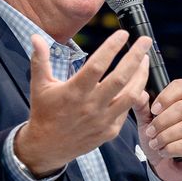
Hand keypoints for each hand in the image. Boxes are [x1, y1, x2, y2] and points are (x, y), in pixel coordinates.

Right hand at [14, 30, 150, 176]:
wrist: (47, 147)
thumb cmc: (44, 112)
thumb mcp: (39, 85)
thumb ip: (40, 60)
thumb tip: (35, 37)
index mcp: (74, 91)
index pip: (97, 65)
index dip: (112, 48)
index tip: (123, 34)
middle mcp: (91, 105)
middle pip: (120, 78)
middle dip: (136, 57)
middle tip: (146, 41)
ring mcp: (103, 120)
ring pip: (130, 95)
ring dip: (141, 76)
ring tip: (145, 60)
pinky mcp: (110, 131)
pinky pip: (127, 110)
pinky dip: (134, 95)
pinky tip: (137, 82)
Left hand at [134, 78, 181, 180]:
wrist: (162, 168)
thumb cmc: (157, 141)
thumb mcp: (145, 123)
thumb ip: (142, 107)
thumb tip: (140, 93)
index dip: (166, 96)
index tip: (154, 110)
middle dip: (162, 121)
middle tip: (150, 132)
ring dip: (165, 137)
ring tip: (155, 144)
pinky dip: (172, 149)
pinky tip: (165, 152)